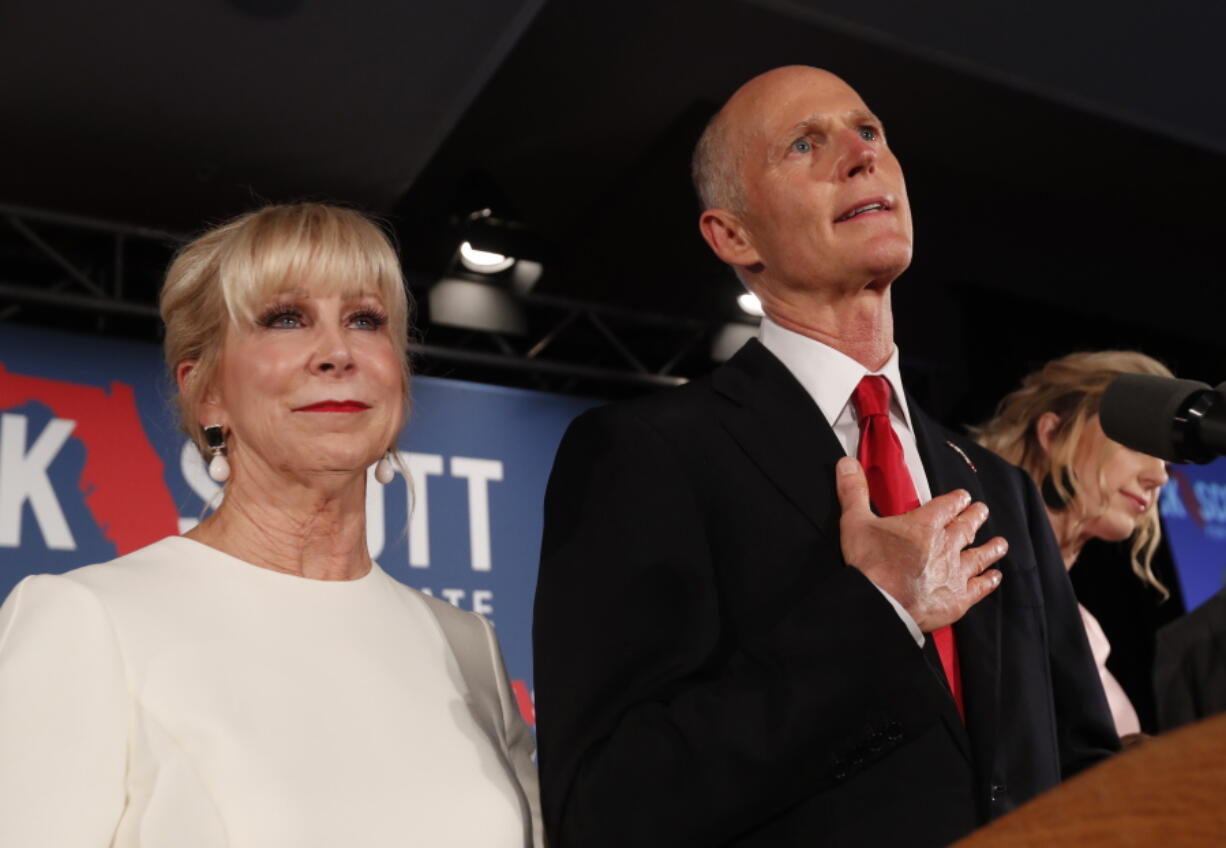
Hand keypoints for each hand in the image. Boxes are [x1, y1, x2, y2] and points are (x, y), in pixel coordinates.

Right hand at [835, 456, 1005, 631]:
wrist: (881, 604)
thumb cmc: (869, 564)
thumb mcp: (855, 522)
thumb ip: (853, 491)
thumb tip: (847, 463)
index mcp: (924, 525)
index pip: (947, 505)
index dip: (956, 499)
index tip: (963, 496)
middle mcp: (946, 545)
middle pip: (966, 527)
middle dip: (975, 517)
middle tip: (982, 510)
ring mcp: (955, 573)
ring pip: (979, 556)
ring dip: (991, 549)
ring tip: (1001, 543)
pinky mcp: (958, 598)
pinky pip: (979, 587)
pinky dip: (988, 582)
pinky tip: (995, 577)